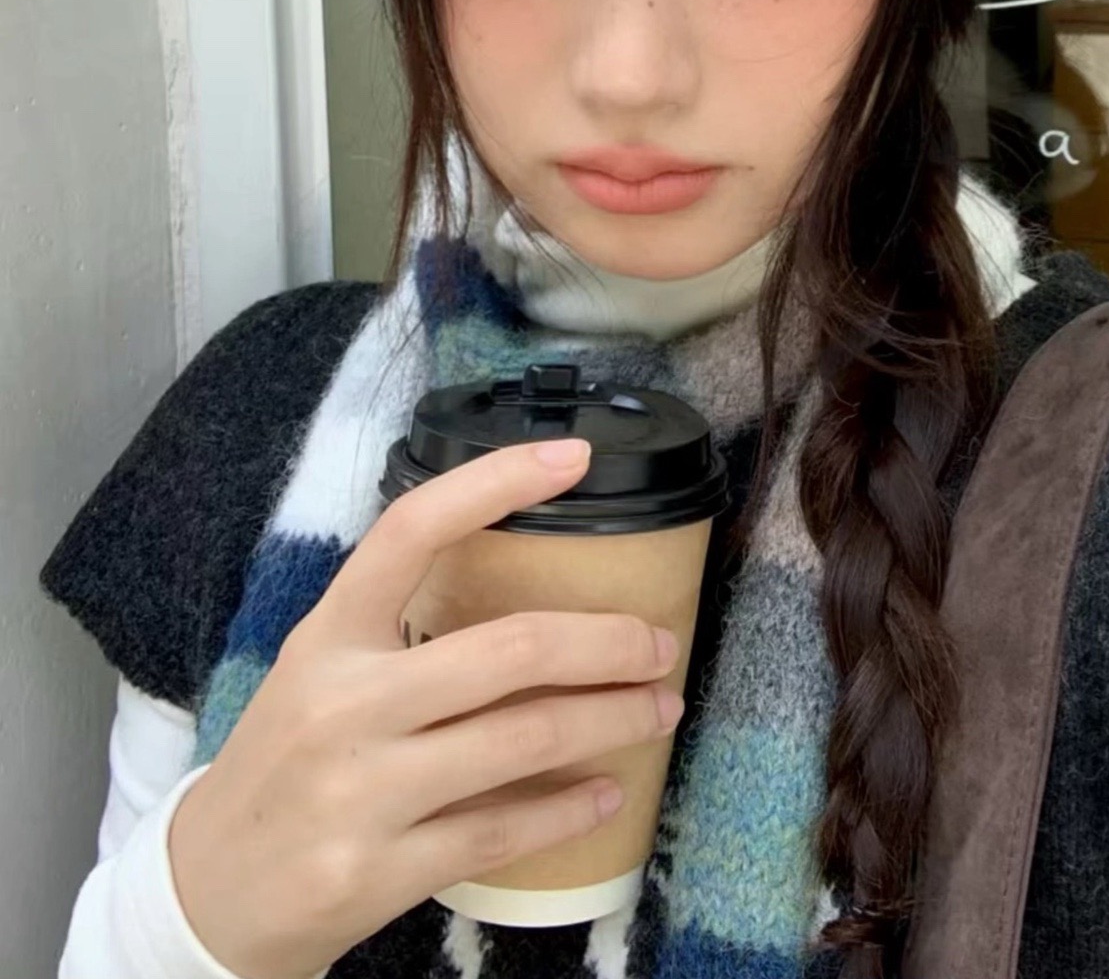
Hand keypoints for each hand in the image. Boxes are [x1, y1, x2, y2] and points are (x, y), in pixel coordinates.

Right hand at [167, 437, 683, 978]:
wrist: (209, 892)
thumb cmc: (284, 762)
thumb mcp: (319, 672)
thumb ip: (399, 629)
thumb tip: (530, 590)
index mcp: (328, 635)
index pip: (412, 530)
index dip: (495, 482)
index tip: (573, 456)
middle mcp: (344, 704)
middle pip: (509, 648)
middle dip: (608, 642)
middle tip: (660, 642)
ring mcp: (362, 791)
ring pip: (525, 738)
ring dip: (611, 720)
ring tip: (657, 708)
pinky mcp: (380, 871)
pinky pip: (503, 830)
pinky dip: (570, 810)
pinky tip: (607, 793)